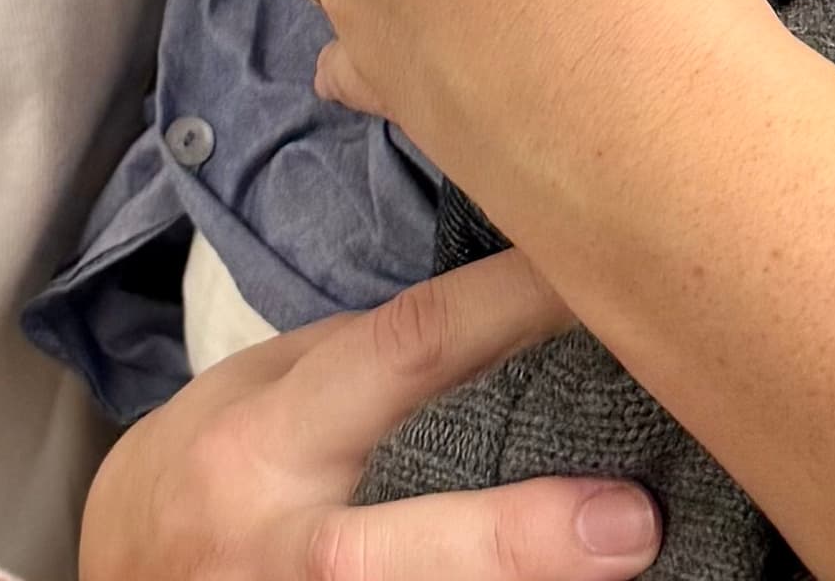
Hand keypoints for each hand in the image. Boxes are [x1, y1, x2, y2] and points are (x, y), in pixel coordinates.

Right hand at [78, 248, 658, 580]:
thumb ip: (359, 365)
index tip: (596, 282)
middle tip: (632, 522)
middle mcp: (276, 544)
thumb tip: (493, 317)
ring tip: (622, 571)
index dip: (503, 308)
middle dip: (514, 539)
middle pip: (389, 551)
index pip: (402, 352)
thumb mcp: (256, 393)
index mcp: (264, 439)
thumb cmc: (203, 470)